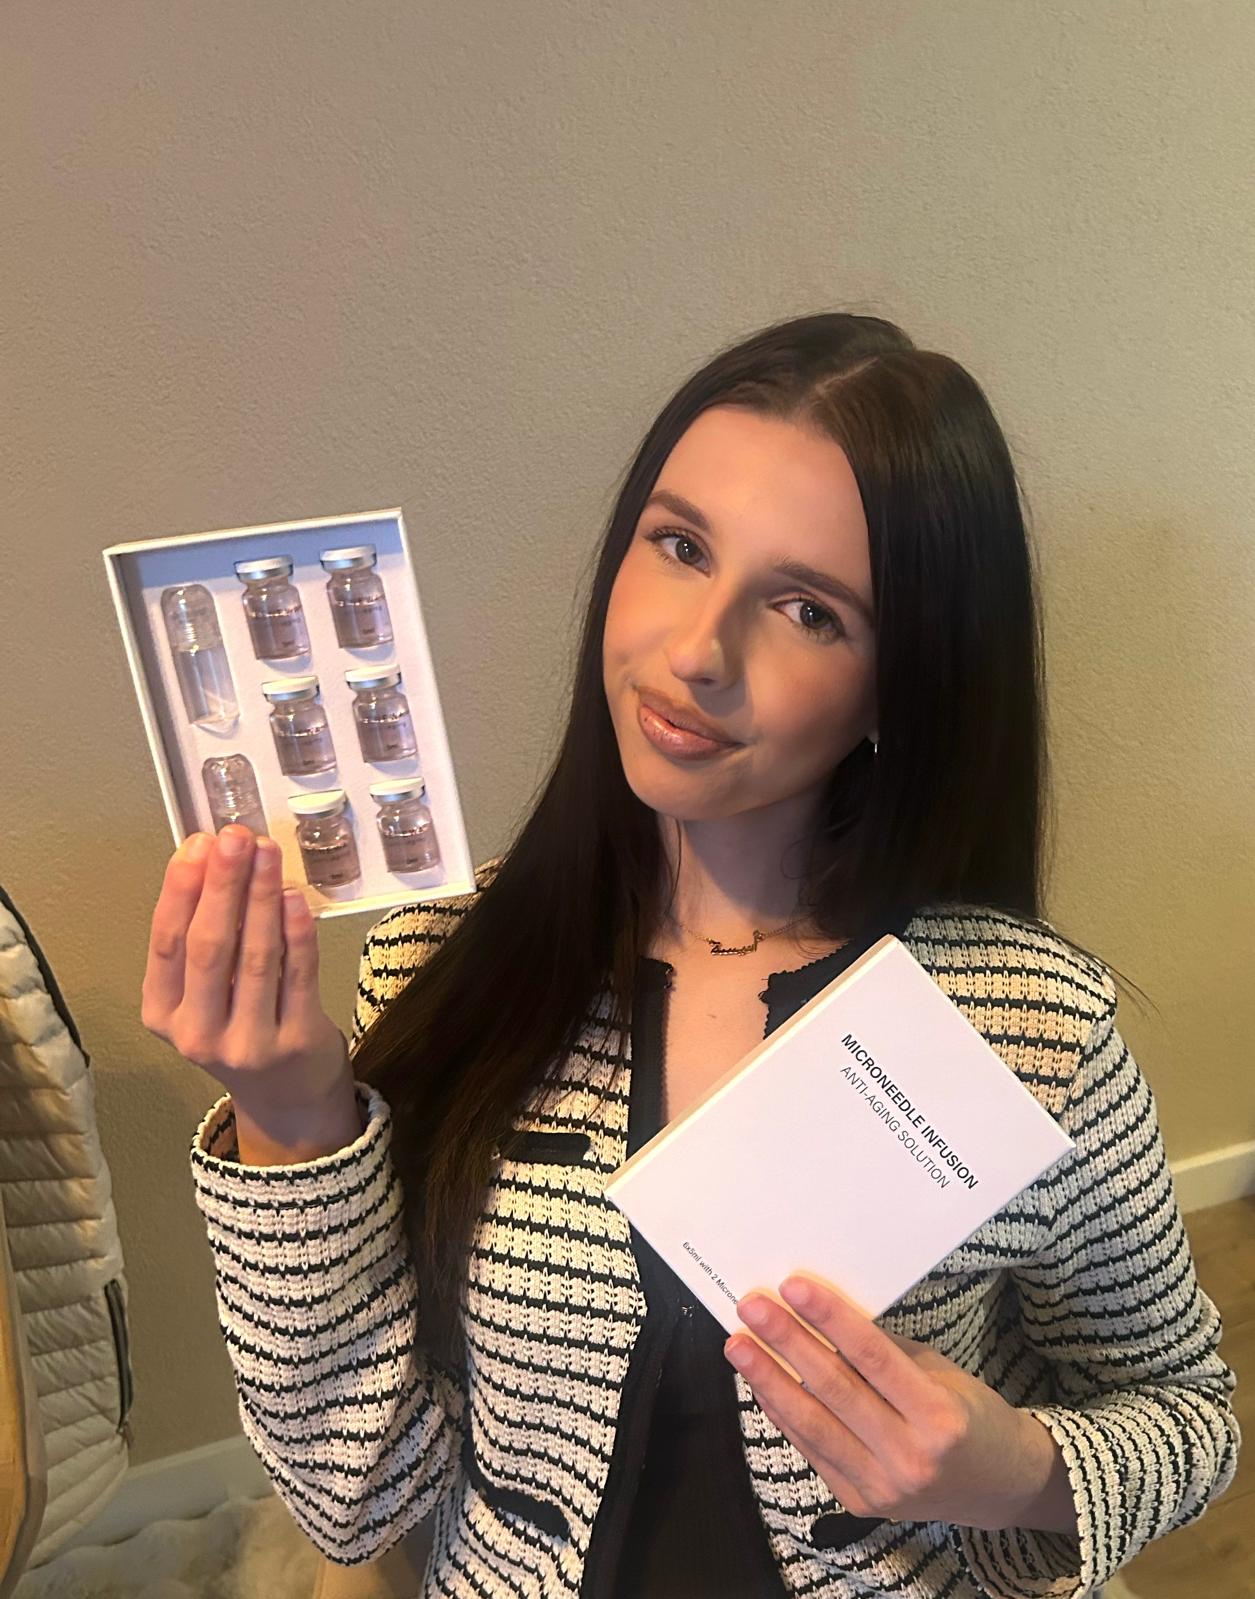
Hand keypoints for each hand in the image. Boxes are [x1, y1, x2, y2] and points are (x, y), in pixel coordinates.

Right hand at [141, 825, 349, 1117]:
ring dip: (262, 898)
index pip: (166, 944)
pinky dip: (297, 933)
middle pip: (209, 947)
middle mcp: (198, 1033)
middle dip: (223, 886)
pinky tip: (294, 898)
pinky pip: (298, 976)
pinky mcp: (296, 1041)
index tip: (198, 844)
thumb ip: (203, 937)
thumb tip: (210, 858)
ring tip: (267, 854)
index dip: (182, 890)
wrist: (287, 1098)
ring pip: (255, 957)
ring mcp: (248, 1042)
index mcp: (163, 1014)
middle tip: (235, 839)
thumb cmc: (242, 1026)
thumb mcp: (203, 993)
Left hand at [724, 1273, 1074, 1534]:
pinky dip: (783, 1413)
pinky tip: (761, 1383)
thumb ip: (885, 1353)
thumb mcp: (941, 1373)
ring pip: (813, 1424)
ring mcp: (883, 1487)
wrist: (999, 1488)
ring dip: (769, 1379)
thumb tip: (824, 1317)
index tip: (793, 1286)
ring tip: (739, 1344)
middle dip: (787, 1343)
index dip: (829, 1320)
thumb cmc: (972, 1417)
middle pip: (835, 1389)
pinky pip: (813, 1450)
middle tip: (752, 1307)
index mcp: (939, 1417)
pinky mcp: (861, 1504)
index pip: (872, 1358)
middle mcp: (911, 1457)